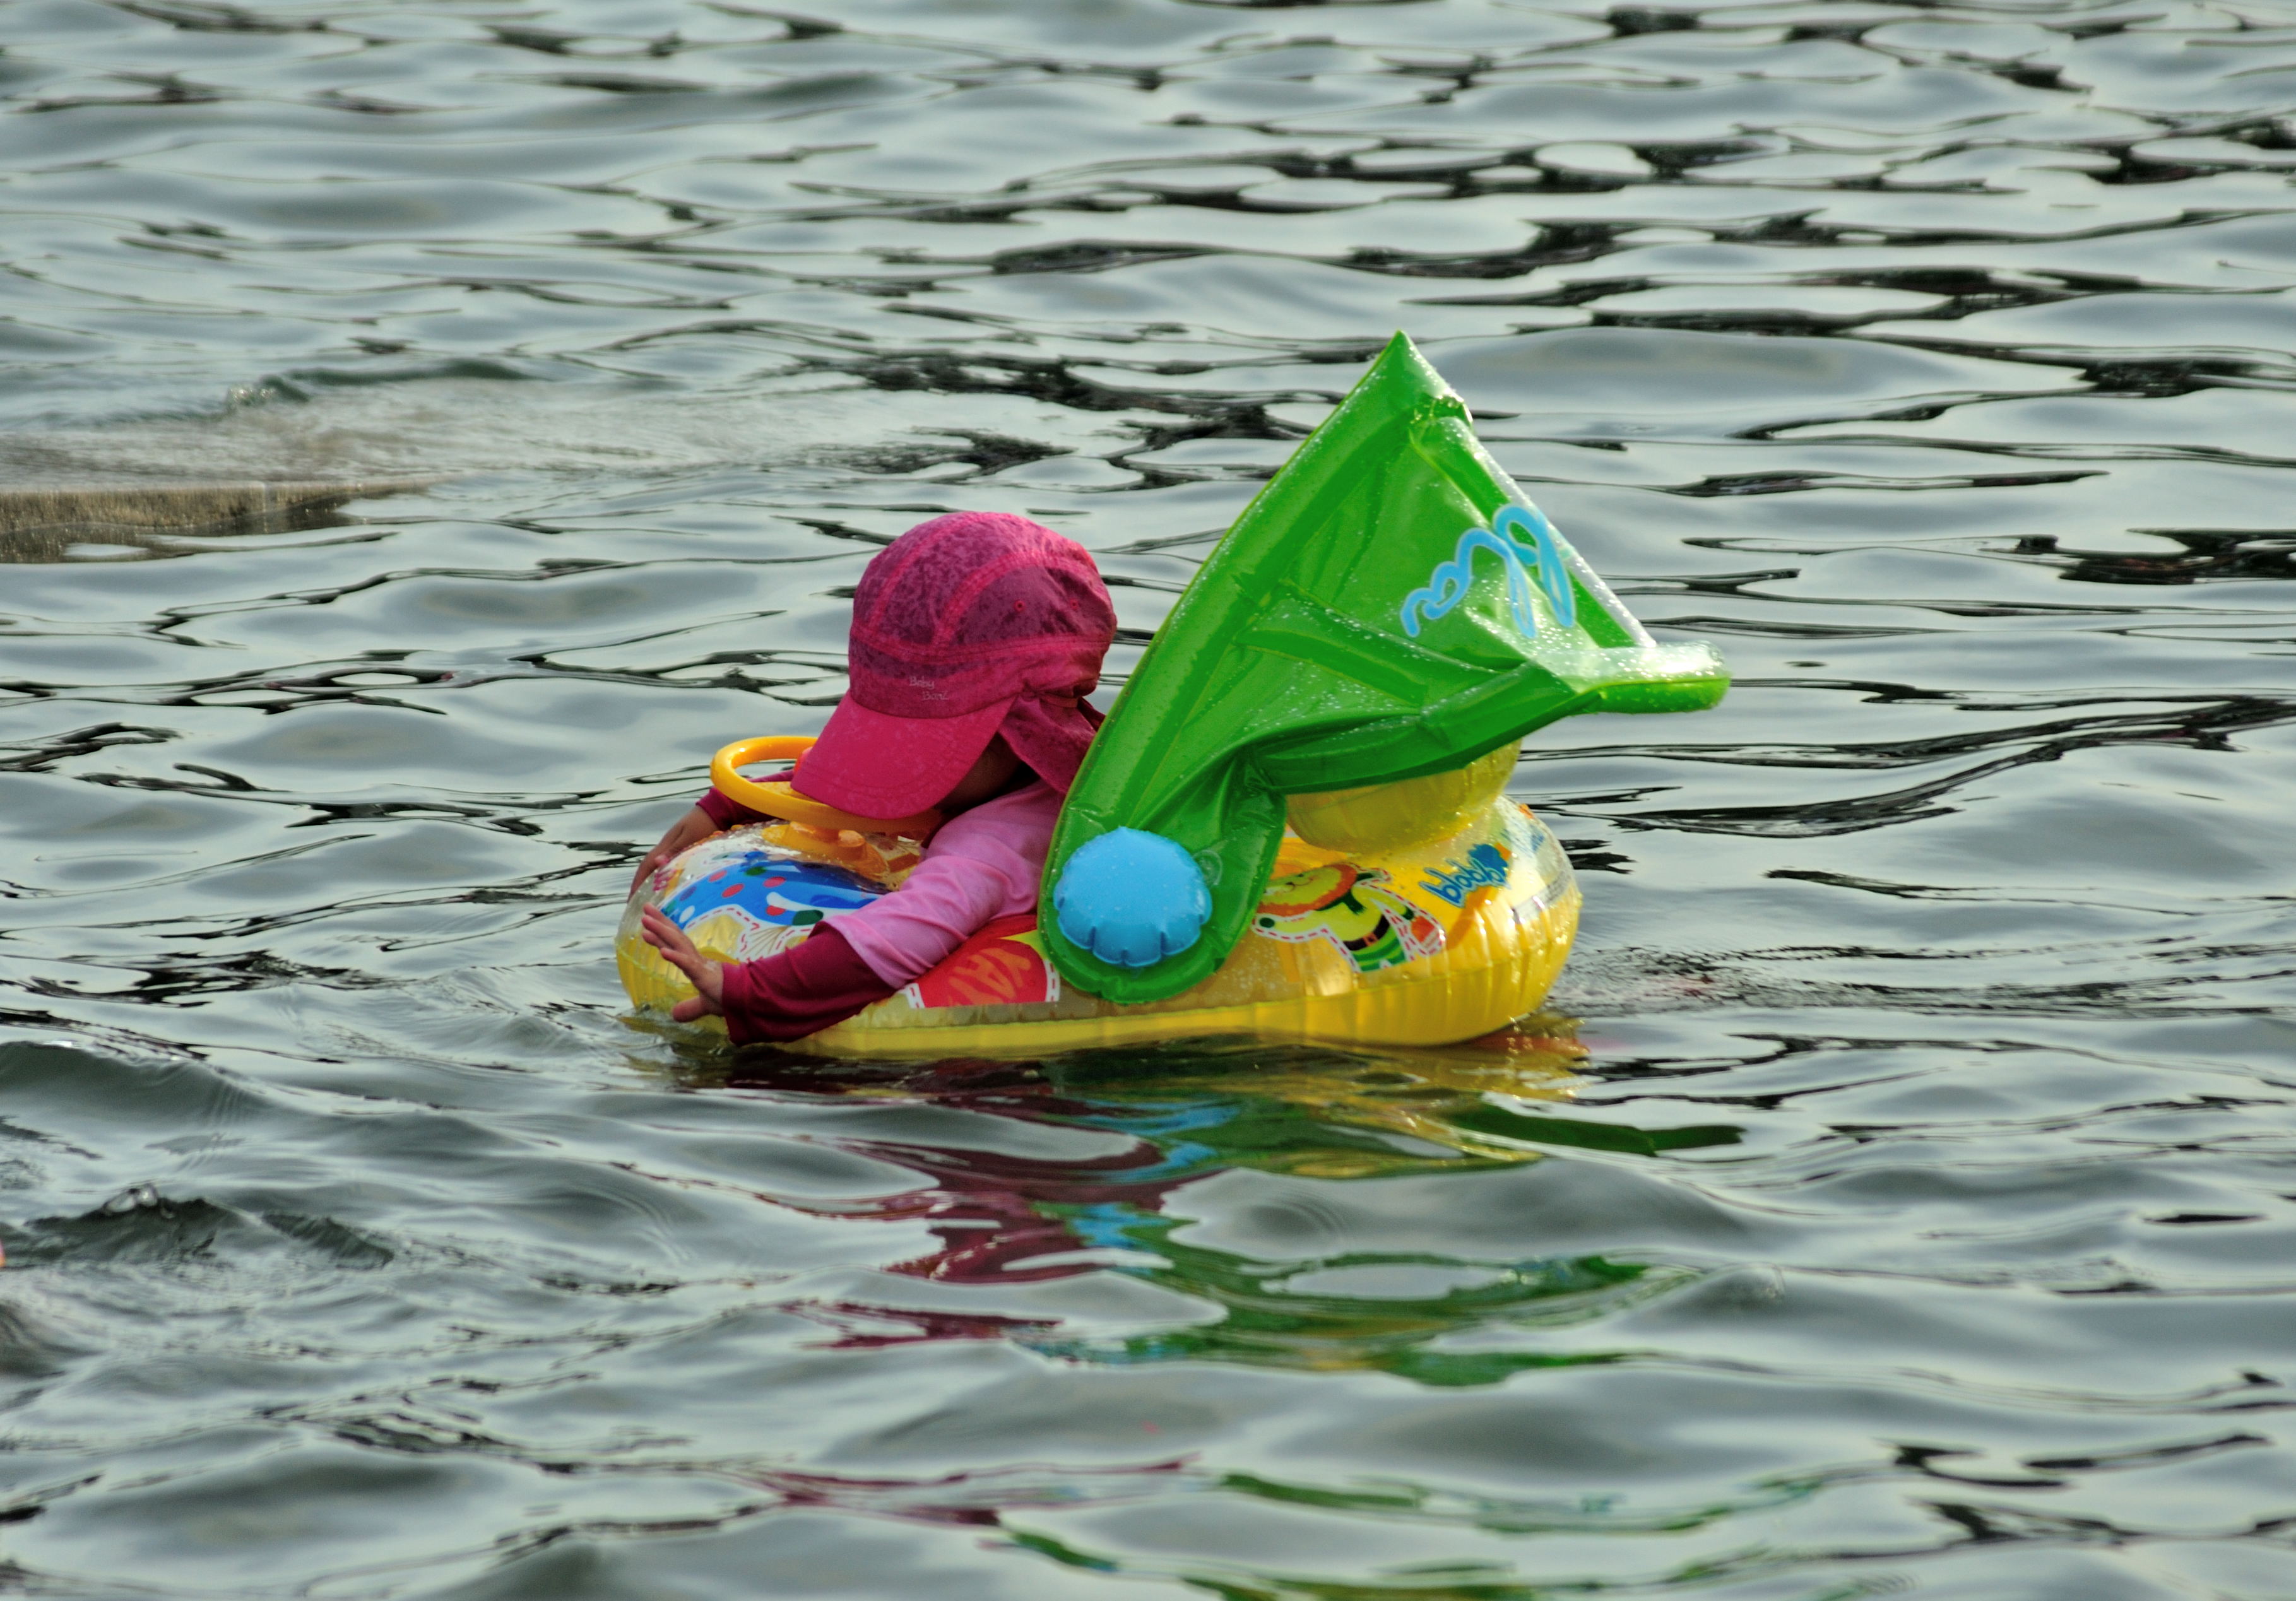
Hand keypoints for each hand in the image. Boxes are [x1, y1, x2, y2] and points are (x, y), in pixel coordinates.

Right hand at [630, 805, 717, 895]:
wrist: (718, 809)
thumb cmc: (705, 822)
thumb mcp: (691, 836)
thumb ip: (676, 849)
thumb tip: (657, 863)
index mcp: (666, 844)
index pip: (646, 866)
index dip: (637, 882)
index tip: (631, 898)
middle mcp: (667, 846)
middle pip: (648, 868)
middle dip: (640, 885)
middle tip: (636, 904)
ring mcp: (674, 847)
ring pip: (658, 868)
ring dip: (651, 883)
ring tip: (648, 900)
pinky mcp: (683, 849)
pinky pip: (669, 866)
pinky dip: (664, 878)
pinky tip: (667, 887)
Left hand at [640, 906, 726, 1022]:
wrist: (749, 1001)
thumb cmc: (730, 998)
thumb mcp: (705, 1004)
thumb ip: (690, 1008)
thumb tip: (675, 1015)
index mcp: (695, 964)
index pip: (676, 945)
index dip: (661, 934)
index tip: (647, 923)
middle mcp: (696, 960)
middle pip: (675, 937)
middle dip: (660, 922)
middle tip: (646, 907)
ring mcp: (700, 966)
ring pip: (678, 944)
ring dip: (662, 932)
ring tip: (646, 921)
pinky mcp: (705, 975)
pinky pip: (688, 964)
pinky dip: (675, 957)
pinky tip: (663, 952)